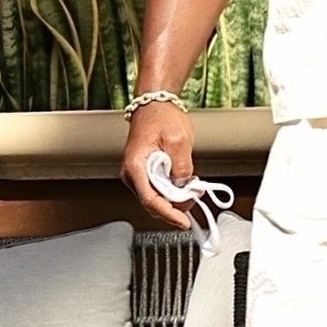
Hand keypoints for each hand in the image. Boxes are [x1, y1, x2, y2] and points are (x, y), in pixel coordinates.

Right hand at [121, 101, 197, 230]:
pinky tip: (184, 185)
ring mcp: (137, 174)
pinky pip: (158, 189)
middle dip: (175, 206)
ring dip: (175, 198)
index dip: (168, 213)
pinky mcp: (144, 173)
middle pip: (153, 203)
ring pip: (156, 198)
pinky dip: (172, 191)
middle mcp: (132, 173)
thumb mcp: (179, 140)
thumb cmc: (161, 117)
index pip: (150, 199)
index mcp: (135, 166)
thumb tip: (184, 186)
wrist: (155, 105)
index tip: (183, 221)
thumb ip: (182, 166)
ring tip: (192, 188)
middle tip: (194, 198)